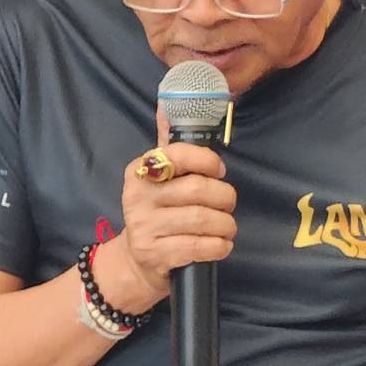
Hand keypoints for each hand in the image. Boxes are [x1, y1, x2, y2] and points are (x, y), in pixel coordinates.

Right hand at [96, 106, 237, 312]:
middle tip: (229, 204)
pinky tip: (222, 244)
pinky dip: (218, 246)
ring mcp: (143, 226)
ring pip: (201, 219)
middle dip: (224, 197)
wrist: (136, 261)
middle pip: (197, 189)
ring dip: (226, 224)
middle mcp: (137, 196)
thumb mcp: (159, 178)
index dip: (207, 161)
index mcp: (140, 170)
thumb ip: (170, 147)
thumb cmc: (158, 211)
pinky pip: (197, 246)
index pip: (178, 154)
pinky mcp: (153, 254)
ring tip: (228, 227)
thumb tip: (169, 104)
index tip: (220, 172)